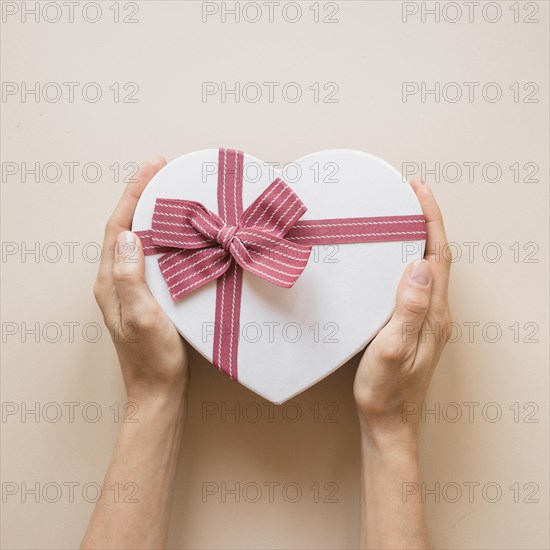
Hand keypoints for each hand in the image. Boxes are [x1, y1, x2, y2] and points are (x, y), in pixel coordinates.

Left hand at [93, 157, 189, 404]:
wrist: (158, 389)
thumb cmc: (152, 357)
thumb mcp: (140, 316)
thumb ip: (130, 277)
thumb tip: (130, 236)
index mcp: (111, 281)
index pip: (118, 227)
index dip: (133, 195)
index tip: (152, 169)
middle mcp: (116, 280)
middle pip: (125, 227)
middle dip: (141, 195)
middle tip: (162, 171)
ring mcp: (131, 288)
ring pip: (139, 239)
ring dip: (152, 213)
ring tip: (170, 192)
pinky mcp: (147, 295)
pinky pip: (152, 255)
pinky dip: (163, 235)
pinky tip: (178, 232)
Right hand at [354, 178, 451, 441]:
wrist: (389, 423)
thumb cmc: (387, 391)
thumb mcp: (392, 349)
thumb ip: (409, 309)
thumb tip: (420, 266)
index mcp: (433, 314)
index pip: (438, 255)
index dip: (430, 220)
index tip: (418, 191)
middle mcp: (436, 314)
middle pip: (438, 257)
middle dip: (427, 222)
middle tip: (408, 196)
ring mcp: (428, 321)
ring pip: (429, 269)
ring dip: (420, 239)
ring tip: (401, 219)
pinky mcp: (416, 326)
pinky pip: (418, 284)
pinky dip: (410, 260)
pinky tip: (394, 260)